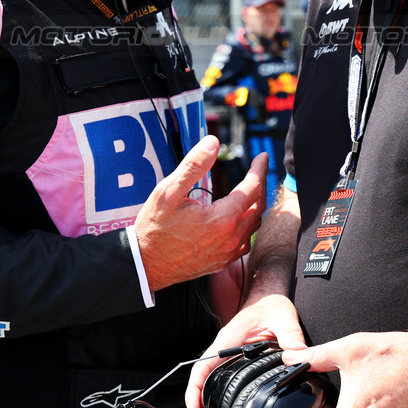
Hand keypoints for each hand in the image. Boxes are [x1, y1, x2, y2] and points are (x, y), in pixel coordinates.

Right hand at [134, 137, 264, 292]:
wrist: (145, 264)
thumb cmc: (154, 227)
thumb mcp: (169, 191)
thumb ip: (194, 165)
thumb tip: (213, 143)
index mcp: (223, 218)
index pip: (253, 187)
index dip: (259, 169)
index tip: (262, 157)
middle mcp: (231, 237)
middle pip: (259, 205)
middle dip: (261, 184)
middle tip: (258, 169)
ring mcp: (228, 253)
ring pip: (255, 225)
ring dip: (256, 205)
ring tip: (252, 189)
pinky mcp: (222, 262)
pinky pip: (246, 241)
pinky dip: (248, 225)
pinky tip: (240, 218)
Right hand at [184, 293, 306, 407]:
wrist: (269, 294)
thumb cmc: (271, 303)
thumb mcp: (283, 317)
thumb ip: (291, 337)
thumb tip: (299, 356)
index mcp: (227, 341)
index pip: (202, 369)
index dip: (195, 393)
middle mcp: (223, 350)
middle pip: (201, 384)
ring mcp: (227, 357)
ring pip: (208, 386)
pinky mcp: (234, 361)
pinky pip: (219, 382)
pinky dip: (216, 401)